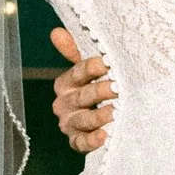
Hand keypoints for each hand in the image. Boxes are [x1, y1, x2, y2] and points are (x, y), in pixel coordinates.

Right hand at [49, 27, 114, 154]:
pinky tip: (105, 135)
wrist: (101, 119)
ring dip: (99, 116)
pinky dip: (92, 141)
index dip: (92, 67)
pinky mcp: (76, 141)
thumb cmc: (95, 87)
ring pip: (83, 119)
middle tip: (118, 87)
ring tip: (115, 111)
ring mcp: (69, 124)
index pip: (77, 73)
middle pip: (82, 96)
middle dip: (100, 91)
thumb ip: (74, 51)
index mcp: (65, 83)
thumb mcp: (87, 70)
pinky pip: (81, 143)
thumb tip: (56, 31)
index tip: (109, 62)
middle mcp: (64, 103)